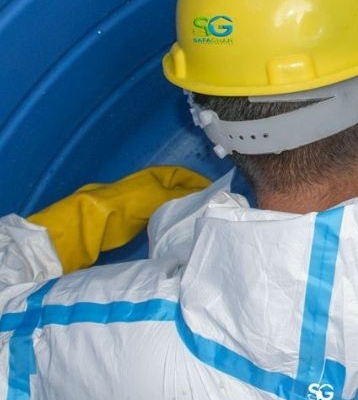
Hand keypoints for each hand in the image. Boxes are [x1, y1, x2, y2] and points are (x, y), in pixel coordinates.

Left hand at [28, 166, 209, 272]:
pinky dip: (177, 217)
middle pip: (182, 189)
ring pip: (175, 202)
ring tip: (202, 216)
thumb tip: (205, 196)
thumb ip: (183, 196)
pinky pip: (167, 213)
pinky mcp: (143, 215)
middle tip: (213, 207)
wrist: (99, 220)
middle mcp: (155, 184)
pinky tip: (184, 225)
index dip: (201, 182)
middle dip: (196, 195)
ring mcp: (148, 200)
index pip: (187, 175)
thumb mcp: (161, 197)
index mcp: (159, 175)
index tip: (218, 193)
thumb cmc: (130, 203)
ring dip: (187, 208)